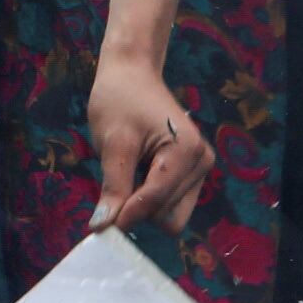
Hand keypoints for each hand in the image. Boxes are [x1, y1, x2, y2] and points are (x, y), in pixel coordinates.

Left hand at [86, 51, 216, 234]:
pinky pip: (173, 204)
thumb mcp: (113, 143)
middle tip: (117, 184)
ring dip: (145, 205)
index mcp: (187, 151)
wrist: (132, 75)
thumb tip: (104, 227)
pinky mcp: (195, 172)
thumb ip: (114, 187)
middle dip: (139, 209)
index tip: (100, 222)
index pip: (157, 203)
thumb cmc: (120, 102)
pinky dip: (152, 199)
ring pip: (172, 215)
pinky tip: (141, 172)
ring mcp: (202, 167)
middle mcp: (202, 161)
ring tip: (131, 172)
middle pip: (168, 217)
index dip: (127, 215)